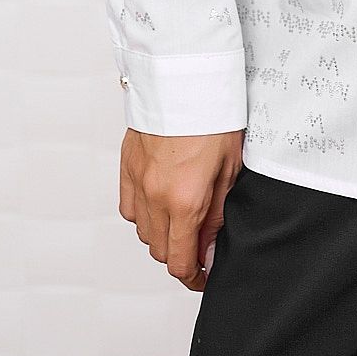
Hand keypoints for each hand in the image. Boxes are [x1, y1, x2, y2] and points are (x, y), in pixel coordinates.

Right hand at [118, 127, 242, 290]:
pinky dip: (143, 214)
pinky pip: (130, 208)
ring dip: (162, 235)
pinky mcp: (127, 166)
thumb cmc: (215, 117)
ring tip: (182, 219)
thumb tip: (208, 250)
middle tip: (199, 244)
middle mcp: (156, 197)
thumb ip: (216, 215)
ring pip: (143, 232)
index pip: (181, 262)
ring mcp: (138, 182)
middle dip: (180, 254)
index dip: (194, 277)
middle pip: (161, 251)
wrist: (186, 77)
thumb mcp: (229, 169)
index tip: (203, 275)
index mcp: (185, 202)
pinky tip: (160, 201)